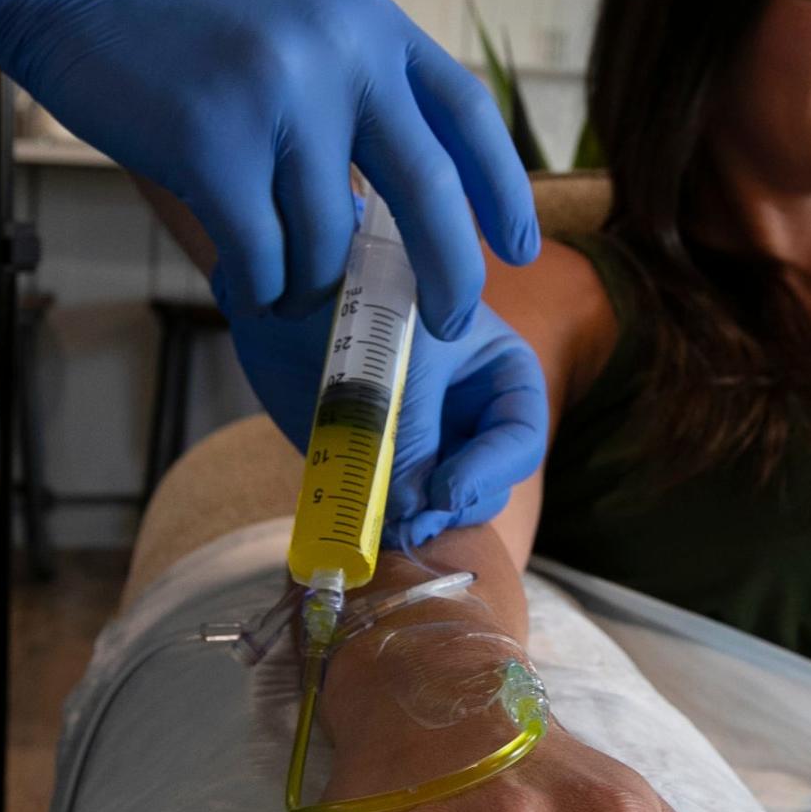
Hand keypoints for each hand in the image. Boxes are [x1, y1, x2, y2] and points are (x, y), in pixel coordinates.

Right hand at [0, 0, 538, 318]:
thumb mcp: (296, 9)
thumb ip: (356, 81)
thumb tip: (403, 194)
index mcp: (370, 20)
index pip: (467, 112)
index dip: (504, 188)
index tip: (522, 248)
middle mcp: (339, 53)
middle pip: (428, 191)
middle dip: (450, 274)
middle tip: (450, 324)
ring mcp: (278, 95)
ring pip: (329, 239)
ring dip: (312, 283)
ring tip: (285, 280)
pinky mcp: (213, 142)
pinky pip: (263, 253)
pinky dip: (260, 283)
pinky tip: (247, 278)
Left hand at [217, 266, 546, 531]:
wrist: (291, 289)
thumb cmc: (363, 301)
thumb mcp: (401, 361)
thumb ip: (411, 437)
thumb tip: (410, 516)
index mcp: (502, 376)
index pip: (519, 439)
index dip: (488, 472)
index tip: (444, 493)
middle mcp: (474, 416)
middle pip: (486, 484)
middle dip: (450, 506)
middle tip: (410, 522)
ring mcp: (429, 443)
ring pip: (442, 504)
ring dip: (415, 520)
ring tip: (380, 522)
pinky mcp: (383, 460)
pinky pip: (395, 506)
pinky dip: (380, 519)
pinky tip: (357, 522)